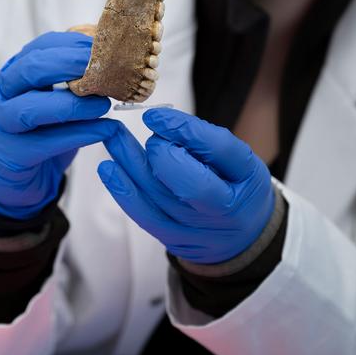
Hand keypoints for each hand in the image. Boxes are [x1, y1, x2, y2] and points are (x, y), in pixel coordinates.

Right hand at [0, 31, 118, 218]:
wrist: (10, 176)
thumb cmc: (38, 130)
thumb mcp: (51, 98)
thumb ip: (71, 79)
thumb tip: (110, 60)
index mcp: (13, 72)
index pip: (40, 47)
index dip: (73, 44)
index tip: (103, 48)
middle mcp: (2, 94)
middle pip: (30, 70)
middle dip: (70, 64)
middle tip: (105, 69)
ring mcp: (3, 125)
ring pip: (32, 109)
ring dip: (74, 104)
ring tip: (105, 104)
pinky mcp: (14, 155)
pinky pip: (48, 143)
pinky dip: (81, 134)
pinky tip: (106, 130)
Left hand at [98, 107, 273, 263]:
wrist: (242, 236)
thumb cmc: (234, 184)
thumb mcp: (236, 159)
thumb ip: (204, 142)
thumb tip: (161, 123)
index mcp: (248, 177)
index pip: (220, 149)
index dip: (184, 129)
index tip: (155, 115)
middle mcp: (226, 208)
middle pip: (190, 183)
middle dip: (162, 154)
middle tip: (153, 138)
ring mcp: (199, 228)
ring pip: (160, 196)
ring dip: (130, 162)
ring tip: (113, 135)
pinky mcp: (174, 239)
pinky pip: (145, 215)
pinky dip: (123, 191)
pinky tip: (107, 168)